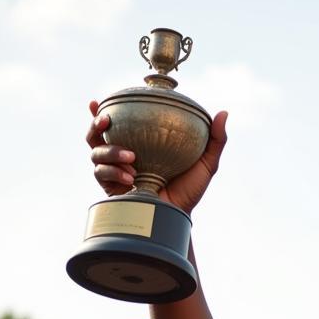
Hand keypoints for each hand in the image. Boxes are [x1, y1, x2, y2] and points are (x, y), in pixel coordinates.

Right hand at [87, 101, 228, 215]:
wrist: (178, 218)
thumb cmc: (190, 191)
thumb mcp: (206, 164)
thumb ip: (215, 140)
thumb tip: (223, 113)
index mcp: (138, 146)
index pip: (115, 126)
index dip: (100, 113)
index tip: (97, 101)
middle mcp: (121, 158)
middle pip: (94, 136)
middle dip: (95, 125)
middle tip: (107, 121)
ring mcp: (114, 173)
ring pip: (96, 153)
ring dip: (111, 151)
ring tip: (132, 159)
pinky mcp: (110, 190)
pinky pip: (102, 174)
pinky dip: (114, 172)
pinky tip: (130, 177)